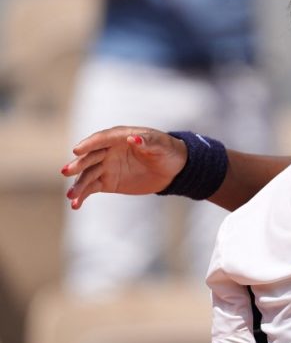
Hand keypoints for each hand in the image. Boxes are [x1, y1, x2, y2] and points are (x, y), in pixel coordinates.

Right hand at [61, 126, 187, 209]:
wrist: (172, 169)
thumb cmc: (167, 150)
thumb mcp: (161, 145)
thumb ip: (147, 142)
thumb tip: (134, 139)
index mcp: (120, 137)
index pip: (101, 139)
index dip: (89, 144)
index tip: (77, 150)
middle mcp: (108, 150)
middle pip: (90, 157)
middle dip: (78, 164)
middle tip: (66, 172)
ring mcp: (106, 166)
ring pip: (87, 175)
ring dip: (78, 185)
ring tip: (71, 196)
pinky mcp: (107, 182)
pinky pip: (91, 188)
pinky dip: (82, 196)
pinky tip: (75, 205)